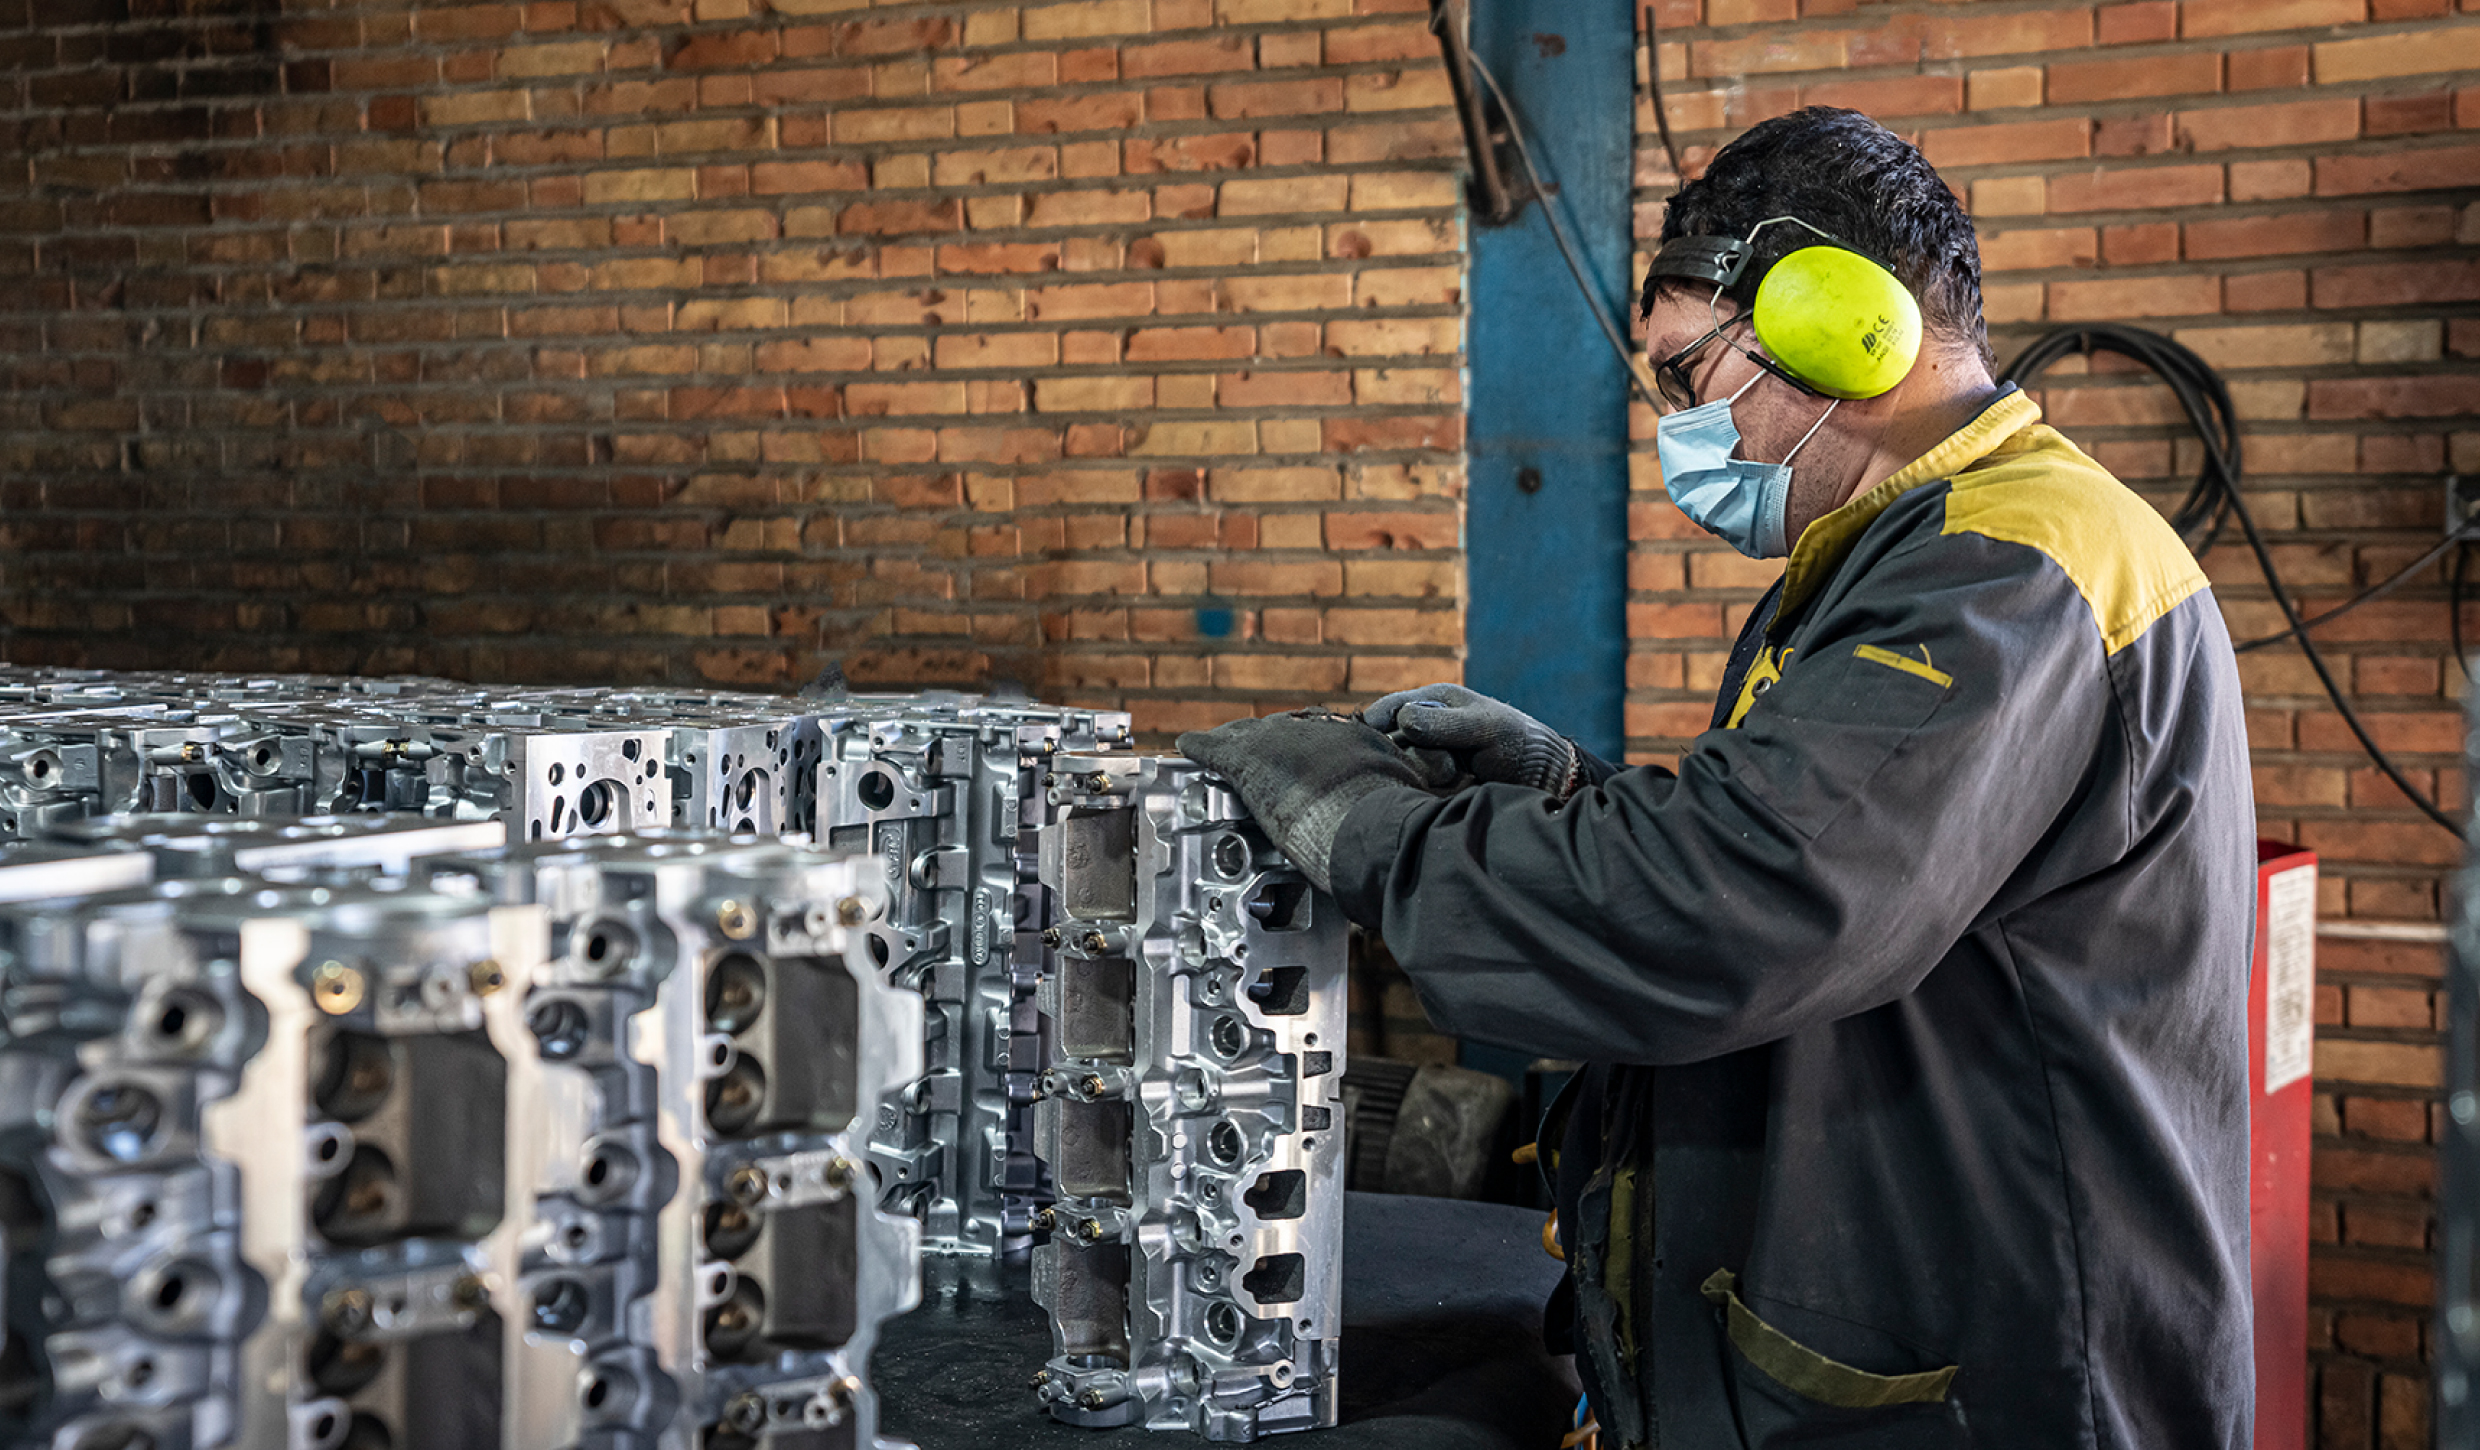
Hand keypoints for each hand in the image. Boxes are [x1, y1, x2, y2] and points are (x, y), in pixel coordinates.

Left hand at [1177, 711, 1436, 892]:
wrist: (1371, 825)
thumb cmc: (1395, 829)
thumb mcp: (1407, 807)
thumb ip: (1399, 807)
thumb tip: (1410, 822)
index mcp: (1360, 743)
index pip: (1326, 739)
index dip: (1309, 752)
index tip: (1304, 765)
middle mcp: (1320, 732)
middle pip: (1286, 731)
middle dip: (1271, 744)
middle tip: (1261, 761)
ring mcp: (1283, 741)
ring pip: (1250, 734)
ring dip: (1236, 743)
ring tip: (1222, 747)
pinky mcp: (1250, 759)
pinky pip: (1216, 747)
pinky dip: (1200, 747)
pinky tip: (1187, 745)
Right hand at [1362, 683, 1580, 798]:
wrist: (1540, 778)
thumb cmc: (1515, 741)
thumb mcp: (1483, 726)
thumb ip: (1444, 724)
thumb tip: (1403, 722)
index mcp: (1432, 703)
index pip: (1387, 709)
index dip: (1375, 723)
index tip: (1373, 737)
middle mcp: (1423, 731)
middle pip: (1393, 745)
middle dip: (1419, 757)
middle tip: (1451, 763)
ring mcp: (1427, 760)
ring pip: (1405, 770)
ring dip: (1431, 776)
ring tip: (1464, 775)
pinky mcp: (1433, 786)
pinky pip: (1417, 791)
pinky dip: (1435, 792)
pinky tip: (1459, 789)